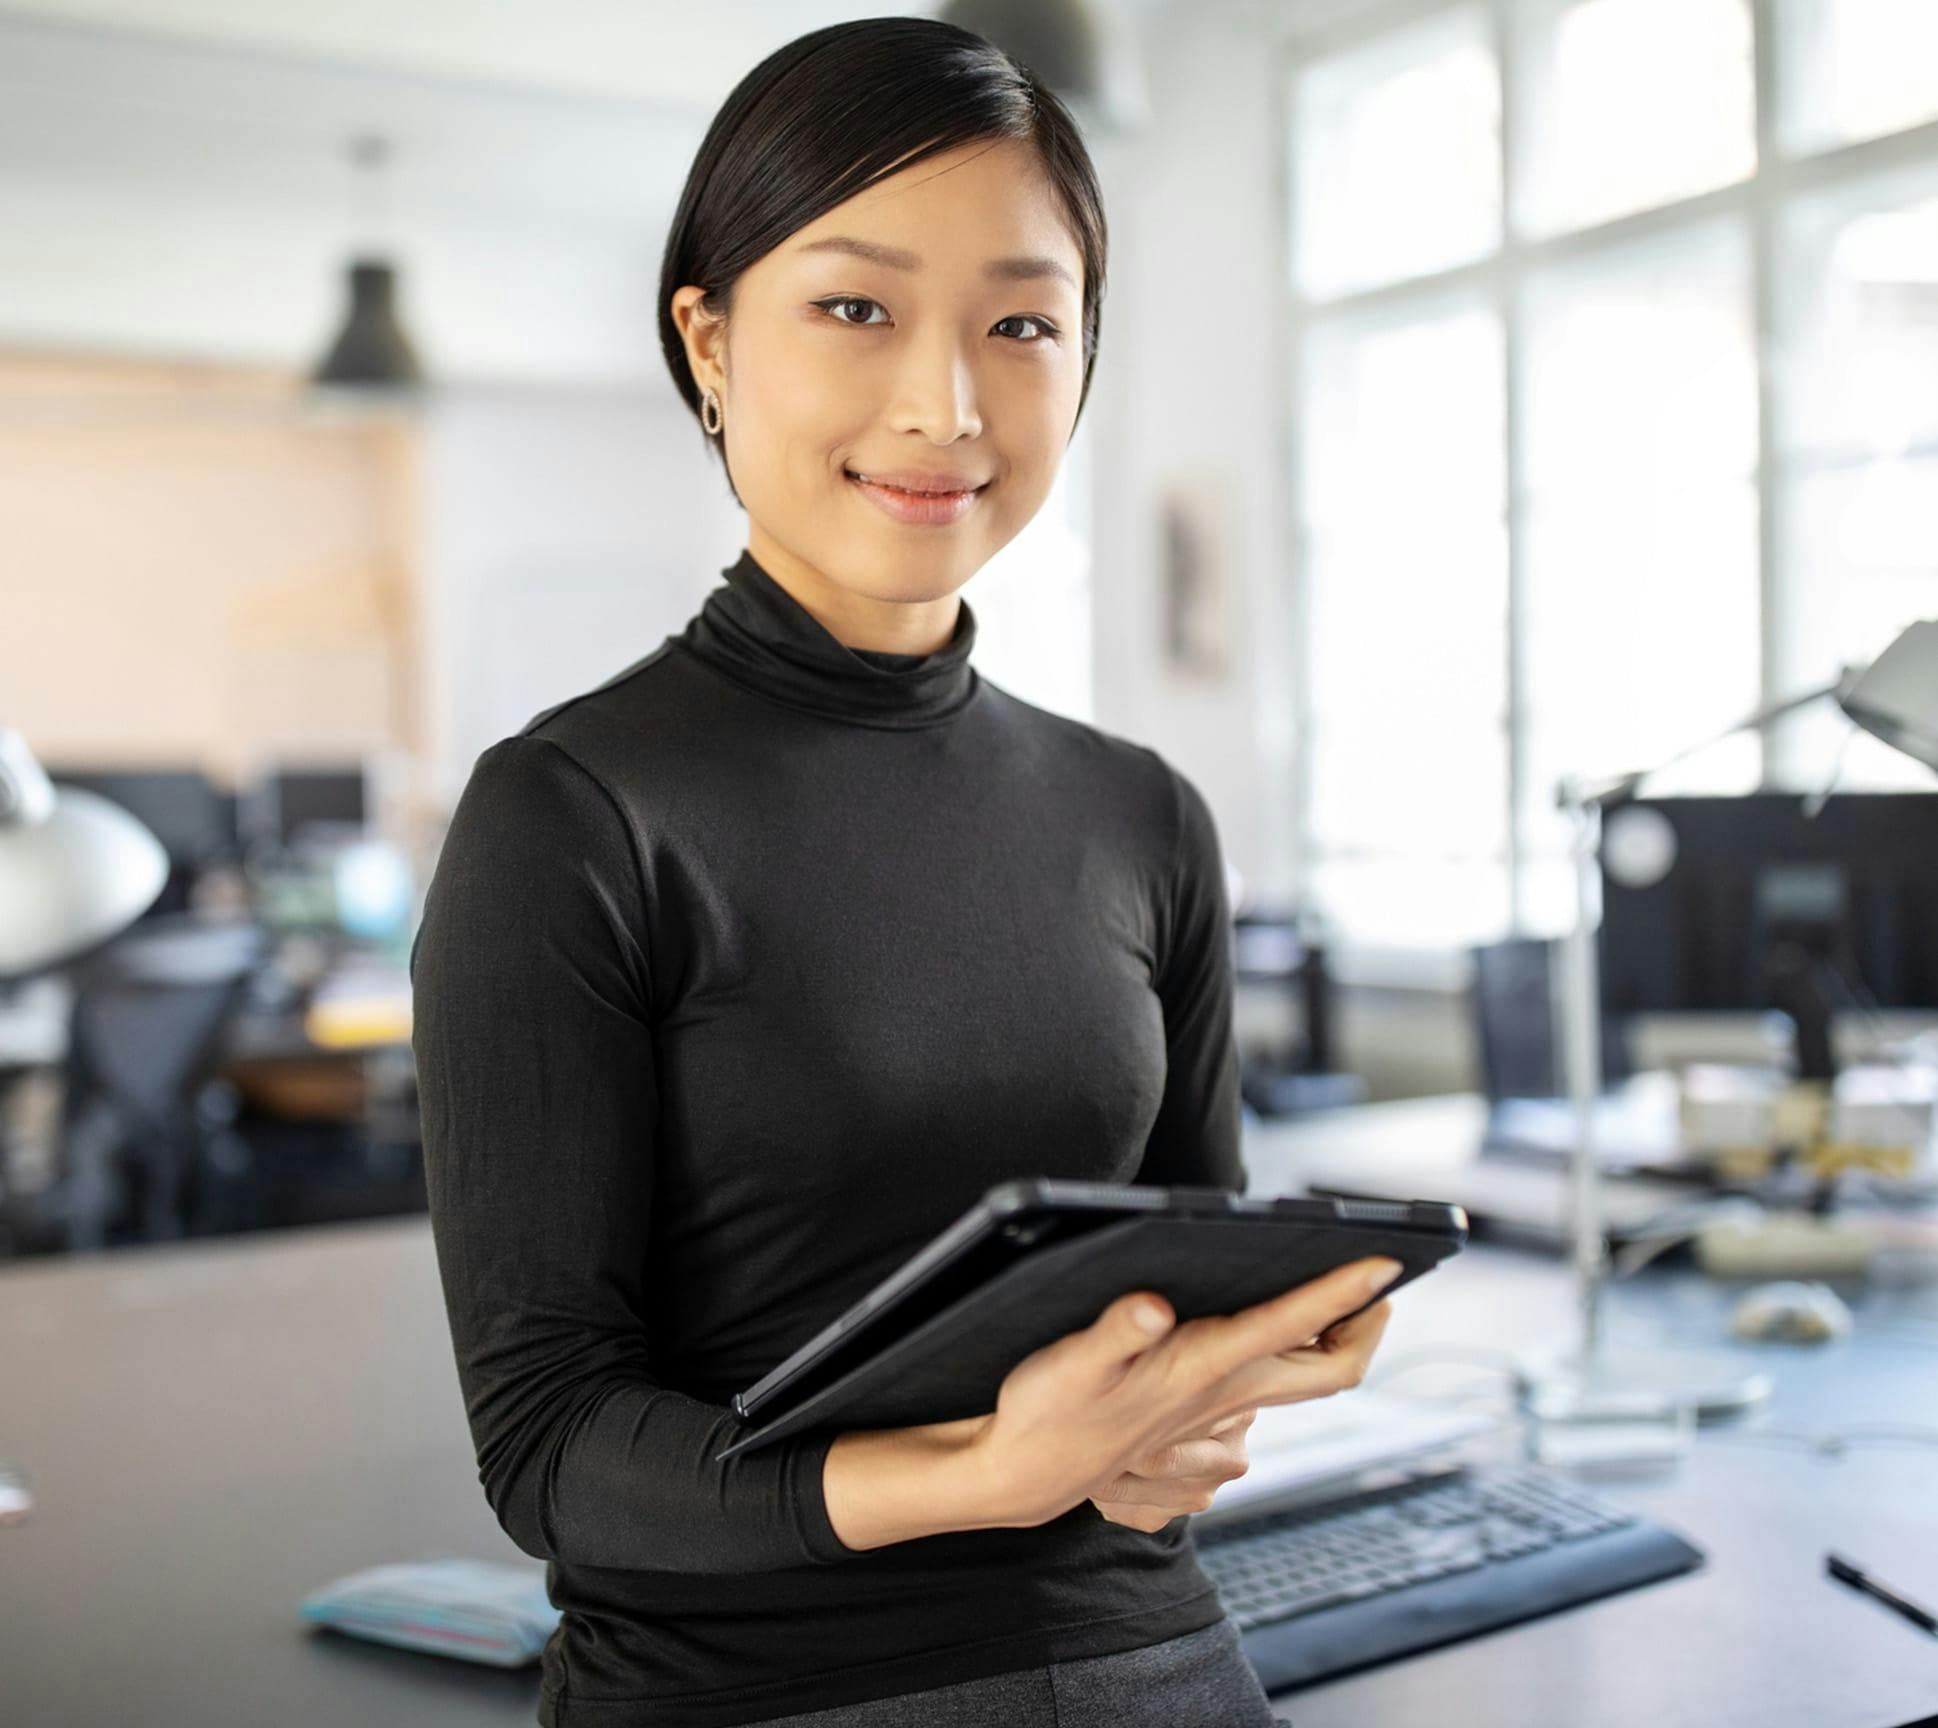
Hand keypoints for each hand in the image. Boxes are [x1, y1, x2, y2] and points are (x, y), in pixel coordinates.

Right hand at [974, 1254, 1401, 1531]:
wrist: (1027, 1474)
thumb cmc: (1048, 1411)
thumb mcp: (1071, 1362)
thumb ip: (1116, 1330)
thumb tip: (1154, 1303)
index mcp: (1205, 1370)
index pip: (1296, 1328)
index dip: (1344, 1291)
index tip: (1386, 1260)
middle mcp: (1226, 1395)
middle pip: (1333, 1371)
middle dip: (1365, 1323)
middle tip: (1376, 1277)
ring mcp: (1222, 1413)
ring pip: (1304, 1380)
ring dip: (1328, 1337)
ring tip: (1333, 1290)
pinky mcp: (1206, 1418)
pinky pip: (1270, 1388)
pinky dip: (1288, 1354)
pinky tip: (1264, 1326)